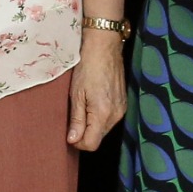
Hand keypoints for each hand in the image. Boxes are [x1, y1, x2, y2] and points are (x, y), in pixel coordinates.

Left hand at [69, 29, 127, 150]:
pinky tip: (93, 102)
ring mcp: (121, 109)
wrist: (104, 47)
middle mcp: (116, 115)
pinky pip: (110, 119)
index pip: (91, 144)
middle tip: (73, 117)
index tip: (69, 133)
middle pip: (98, 138)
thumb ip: (76, 120)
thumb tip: (73, 140)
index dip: (77, 142)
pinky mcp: (123, 103)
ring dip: (92, 124)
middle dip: (84, 133)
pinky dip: (99, 117)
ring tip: (83, 106)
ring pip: (104, 129)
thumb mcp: (76, 94)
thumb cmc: (87, 67)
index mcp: (103, 114)